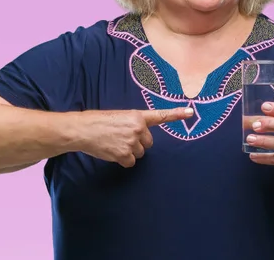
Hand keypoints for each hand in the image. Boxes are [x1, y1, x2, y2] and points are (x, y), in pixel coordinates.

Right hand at [77, 107, 193, 167]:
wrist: (82, 129)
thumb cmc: (97, 122)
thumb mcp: (118, 117)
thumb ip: (132, 124)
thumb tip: (139, 137)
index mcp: (136, 116)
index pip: (160, 115)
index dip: (177, 114)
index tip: (191, 111)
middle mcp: (138, 128)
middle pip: (148, 143)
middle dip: (138, 143)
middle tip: (121, 138)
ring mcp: (132, 142)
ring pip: (139, 153)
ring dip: (129, 152)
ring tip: (114, 143)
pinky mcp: (125, 154)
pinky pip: (130, 162)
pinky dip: (122, 160)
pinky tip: (112, 152)